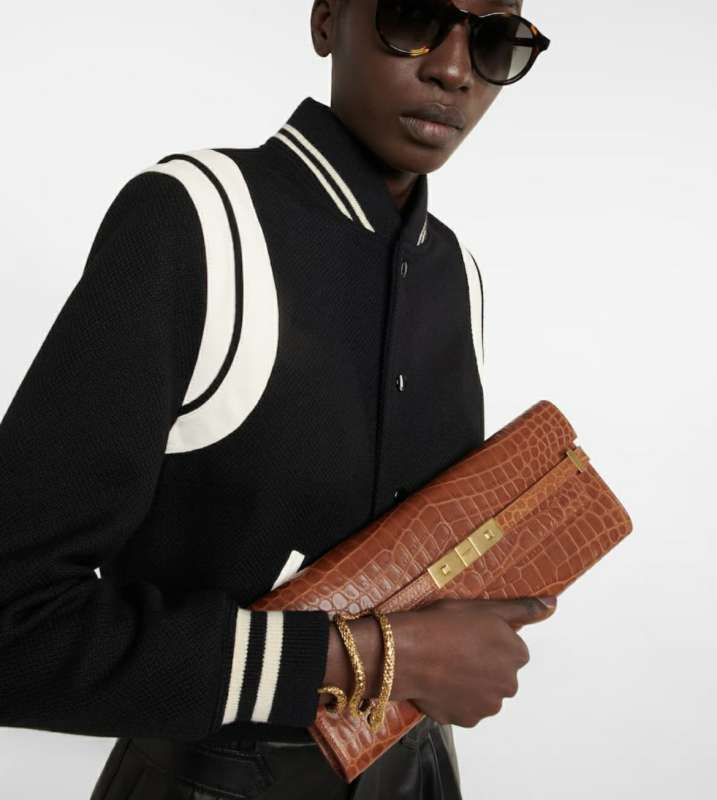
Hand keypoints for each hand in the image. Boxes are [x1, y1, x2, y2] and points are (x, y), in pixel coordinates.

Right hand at [391, 596, 556, 726]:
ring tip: (446, 666)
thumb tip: (554, 603)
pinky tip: (440, 683)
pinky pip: (465, 708)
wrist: (408, 653)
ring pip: (484, 693)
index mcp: (516, 655)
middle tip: (457, 649)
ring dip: (471, 684)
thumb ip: (523, 609)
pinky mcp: (467, 720)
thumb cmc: (445, 623)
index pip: (513, 650)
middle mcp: (509, 684)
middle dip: (484, 665)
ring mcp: (488, 706)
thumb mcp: (485, 607)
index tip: (470, 634)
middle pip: (500, 673)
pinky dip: (456, 698)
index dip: (490, 641)